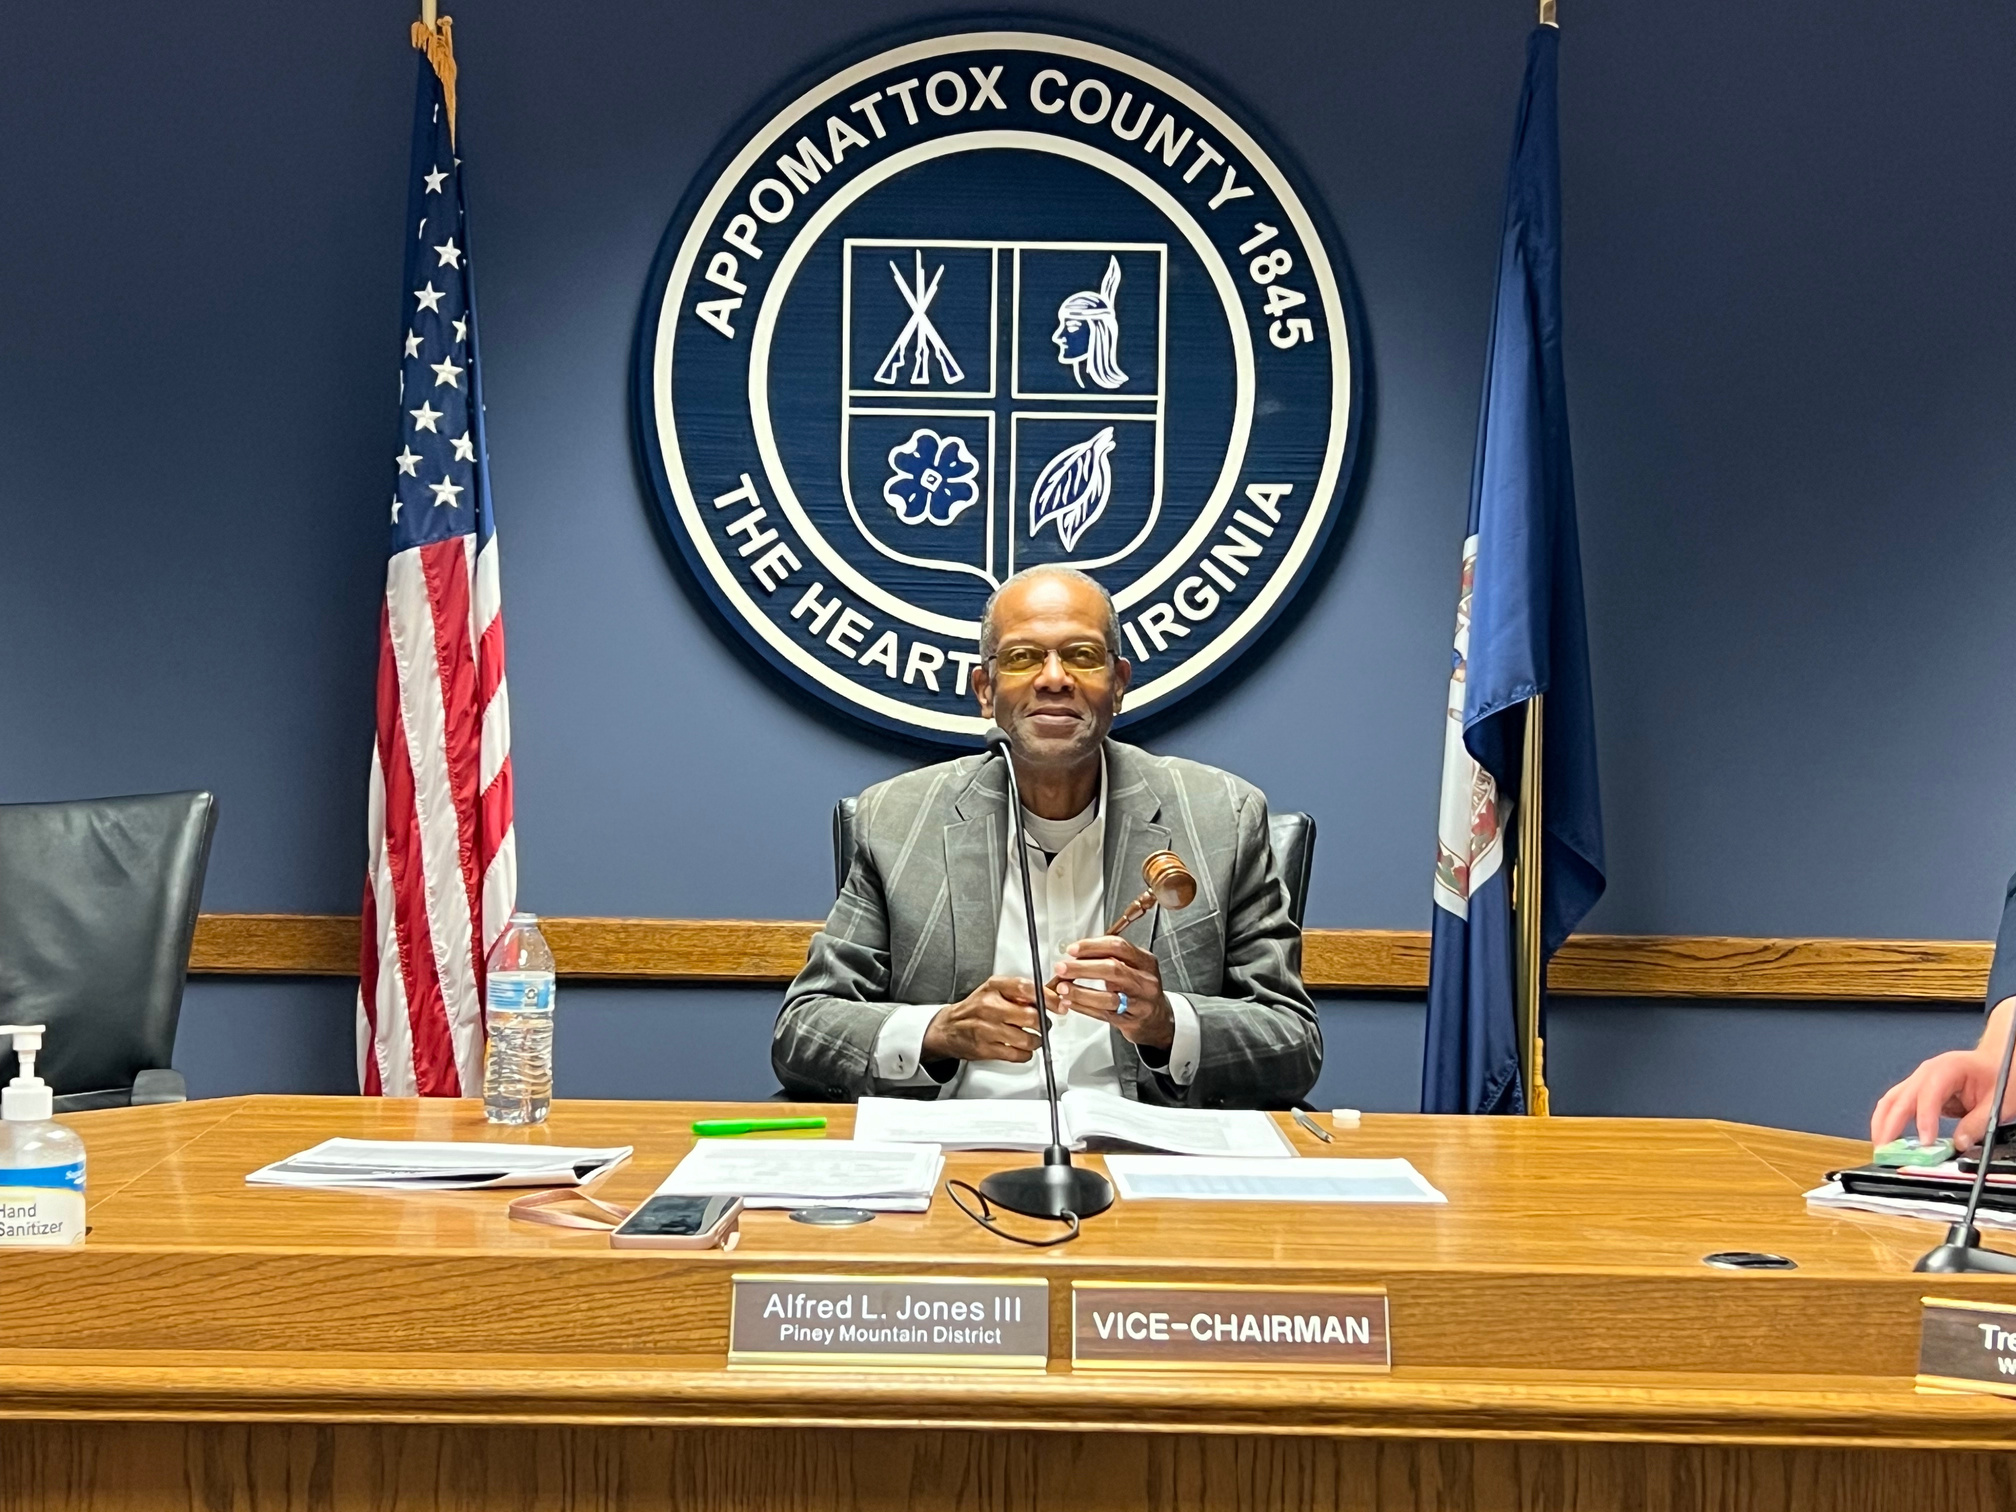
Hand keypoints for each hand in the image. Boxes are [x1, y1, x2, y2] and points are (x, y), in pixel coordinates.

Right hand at [922, 976, 1042, 1062]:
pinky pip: (1018, 1055)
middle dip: (1043, 1023)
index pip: (1027, 988)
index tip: (1059, 1005)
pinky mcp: (986, 1049)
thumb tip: (1050, 993)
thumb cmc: (974, 1008)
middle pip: (1031, 1016)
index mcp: (994, 988)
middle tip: (1043, 1024)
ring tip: (1032, 1037)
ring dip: (1036, 1041)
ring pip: (1028, 1039)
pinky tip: (1021, 1048)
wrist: (948, 1028)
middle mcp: (989, 1006)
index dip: (1048, 997)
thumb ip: (1019, 992)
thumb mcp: (994, 990)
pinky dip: (1025, 1054)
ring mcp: (987, 1029)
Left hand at [1052, 934, 1172, 1048]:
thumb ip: (1110, 957)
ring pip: (1107, 997)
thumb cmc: (1140, 988)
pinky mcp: (1130, 1021)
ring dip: (1080, 992)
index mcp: (1145, 961)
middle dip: (1082, 968)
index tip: (1073, 949)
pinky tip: (1071, 1002)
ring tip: (1063, 988)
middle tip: (1062, 968)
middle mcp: (1144, 981)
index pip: (1118, 947)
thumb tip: (1077, 953)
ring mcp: (1139, 1002)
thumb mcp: (1134, 967)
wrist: (1157, 1018)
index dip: (1092, 946)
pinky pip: (1103, 1014)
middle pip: (1112, 969)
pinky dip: (1084, 1007)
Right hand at [1872, 1046, 2011, 1150]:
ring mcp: (1919, 1080)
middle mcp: (1926, 1072)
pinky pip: (1896, 1105)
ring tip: (1881, 1146)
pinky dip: (1889, 1121)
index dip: (1924, 1119)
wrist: (1998, 1062)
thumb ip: (1978, 1123)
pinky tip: (1888, 1137)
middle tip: (1886, 1150)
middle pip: (1900, 1098)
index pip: (1928, 1094)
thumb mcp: (1998, 1102)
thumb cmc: (1999, 1075)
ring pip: (1890, 1100)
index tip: (1925, 1142)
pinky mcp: (1917, 1091)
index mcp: (1947, 1068)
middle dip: (1889, 1125)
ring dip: (1882, 1123)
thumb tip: (1958, 1144)